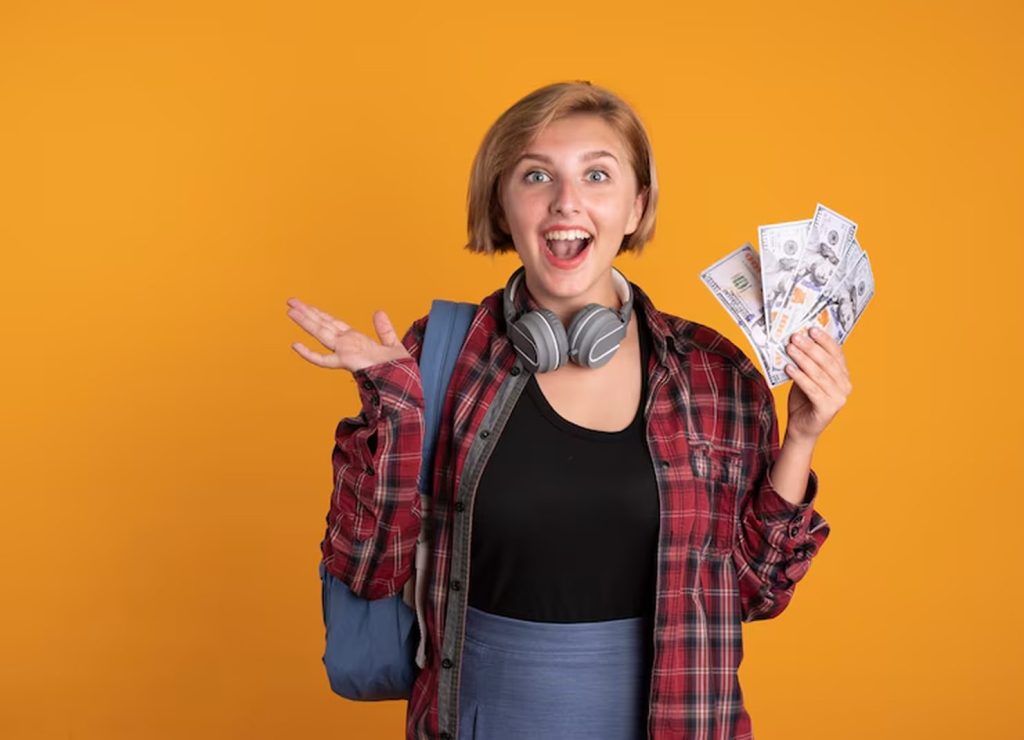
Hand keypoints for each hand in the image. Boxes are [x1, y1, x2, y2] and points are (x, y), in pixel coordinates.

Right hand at [286, 297, 410, 372]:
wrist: (404, 386)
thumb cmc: (398, 372)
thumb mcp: (392, 345)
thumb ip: (384, 329)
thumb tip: (378, 312)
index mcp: (356, 340)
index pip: (333, 323)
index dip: (319, 313)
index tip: (306, 305)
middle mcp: (347, 345)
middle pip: (323, 324)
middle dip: (307, 312)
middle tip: (290, 301)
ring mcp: (345, 352)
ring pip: (321, 334)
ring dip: (306, 322)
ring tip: (290, 311)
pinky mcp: (346, 362)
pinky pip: (324, 359)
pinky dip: (309, 354)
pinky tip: (296, 345)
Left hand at [783, 326, 851, 443]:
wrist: (800, 428)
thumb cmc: (803, 400)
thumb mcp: (806, 377)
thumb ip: (807, 362)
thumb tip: (797, 340)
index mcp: (843, 375)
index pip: (837, 353)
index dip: (824, 340)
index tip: (811, 329)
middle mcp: (845, 386)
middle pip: (827, 362)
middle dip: (811, 347)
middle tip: (796, 337)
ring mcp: (839, 398)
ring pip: (819, 374)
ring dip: (803, 359)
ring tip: (790, 348)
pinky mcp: (828, 408)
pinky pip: (812, 389)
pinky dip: (800, 377)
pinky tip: (788, 368)